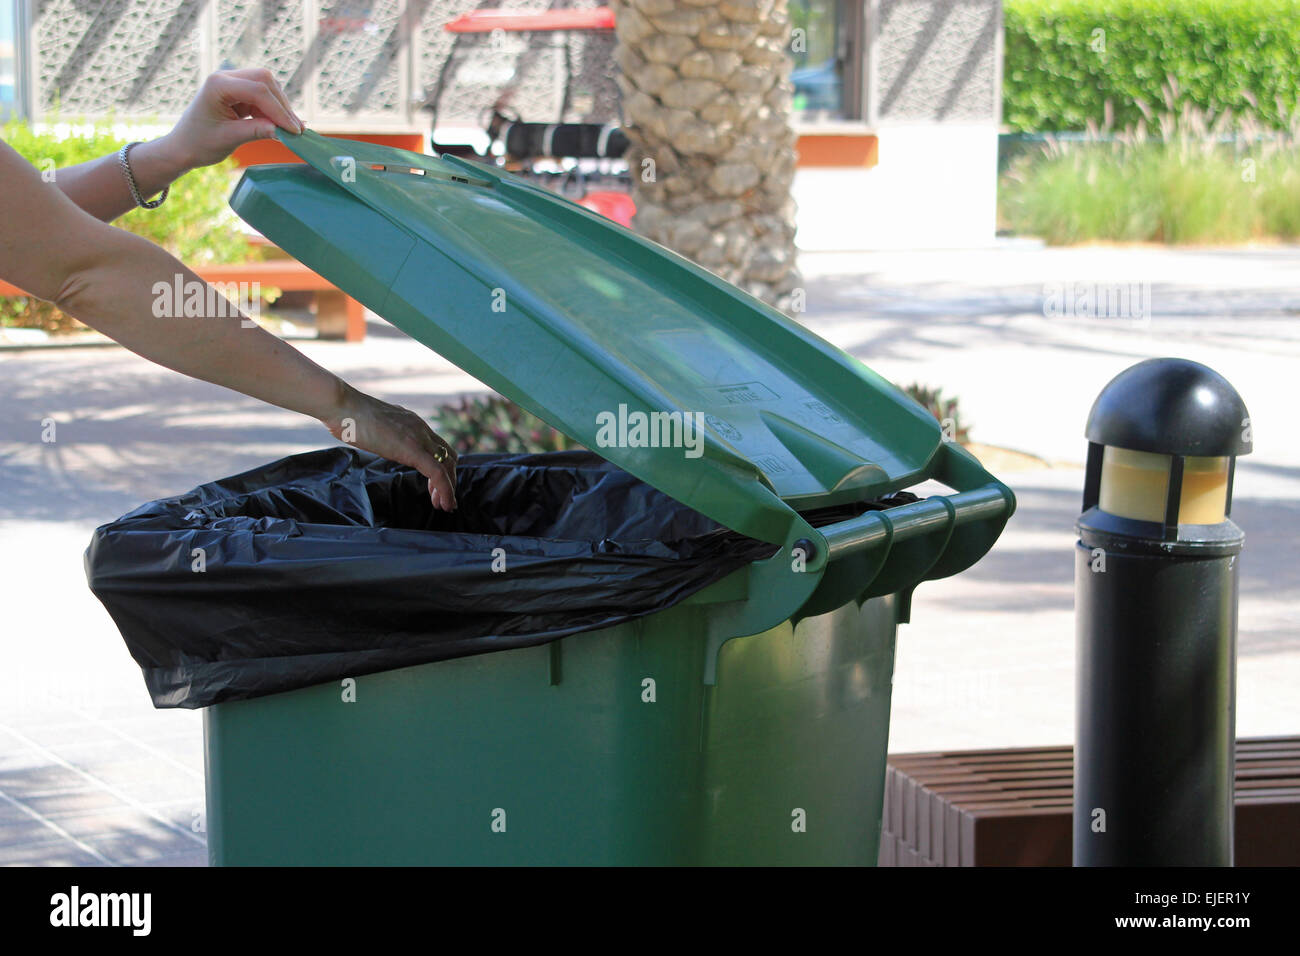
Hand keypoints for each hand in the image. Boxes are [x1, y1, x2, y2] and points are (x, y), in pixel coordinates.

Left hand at [160, 68, 303, 172]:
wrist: (183, 147)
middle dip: (282, 105)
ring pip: (267, 85)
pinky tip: (281, 125)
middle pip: (265, 80)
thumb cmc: (200, 143)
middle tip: (296, 130)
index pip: (258, 90)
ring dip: (280, 107)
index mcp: (218, 85)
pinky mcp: (238, 92)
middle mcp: (225, 77)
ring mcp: (232, 82)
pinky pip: (262, 95)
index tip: (294, 131)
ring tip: (290, 129)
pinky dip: (274, 110)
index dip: (279, 110)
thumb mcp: (230, 138)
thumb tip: (286, 131)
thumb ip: (257, 131)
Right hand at [325, 384, 458, 511]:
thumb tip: (381, 443)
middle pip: (448, 456)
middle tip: (441, 500)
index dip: (443, 467)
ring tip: (443, 505)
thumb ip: (386, 436)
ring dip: (448, 488)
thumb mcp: (376, 427)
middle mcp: (420, 428)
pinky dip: (445, 489)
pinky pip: (437, 472)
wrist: (342, 406)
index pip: (438, 446)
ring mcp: (418, 437)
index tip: (436, 487)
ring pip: (447, 465)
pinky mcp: (412, 449)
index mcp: (412, 423)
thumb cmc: (349, 417)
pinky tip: (443, 503)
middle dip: (449, 479)